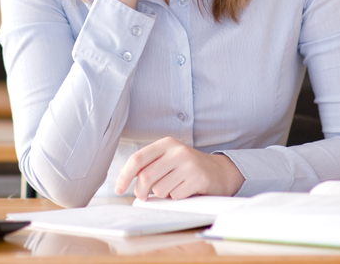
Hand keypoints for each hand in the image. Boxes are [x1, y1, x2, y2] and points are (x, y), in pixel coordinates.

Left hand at [115, 137, 244, 199]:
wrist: (220, 172)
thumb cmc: (187, 168)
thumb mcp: (168, 159)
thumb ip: (148, 165)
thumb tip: (124, 178)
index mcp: (166, 143)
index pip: (137, 159)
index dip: (125, 175)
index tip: (119, 188)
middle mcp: (177, 150)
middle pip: (146, 177)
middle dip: (140, 191)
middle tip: (143, 197)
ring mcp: (189, 164)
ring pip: (160, 189)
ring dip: (162, 194)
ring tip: (173, 187)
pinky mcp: (198, 178)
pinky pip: (176, 195)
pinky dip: (177, 197)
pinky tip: (186, 190)